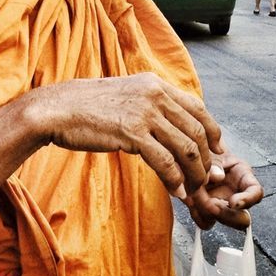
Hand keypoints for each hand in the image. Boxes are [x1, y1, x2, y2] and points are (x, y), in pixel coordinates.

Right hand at [29, 73, 222, 201]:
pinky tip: (176, 191)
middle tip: (208, 178)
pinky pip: (165, 161)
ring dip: (195, 173)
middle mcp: (155, 95)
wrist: (57, 109)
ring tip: (194, 189)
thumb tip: (168, 127)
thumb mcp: (125, 96)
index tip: (217, 151)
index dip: (213, 132)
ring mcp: (145, 113)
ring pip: (186, 148)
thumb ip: (149, 107)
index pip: (198, 107)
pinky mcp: (132, 133)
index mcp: (155, 84)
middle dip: (207, 158)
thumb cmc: (87, 107)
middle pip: (197, 130)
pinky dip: (175, 180)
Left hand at [184, 151, 262, 229]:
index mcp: (243, 178)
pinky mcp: (206, 212)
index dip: (248, 200)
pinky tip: (190, 199)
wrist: (192, 158)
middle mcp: (235, 196)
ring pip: (220, 221)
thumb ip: (215, 163)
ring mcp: (221, 207)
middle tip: (211, 204)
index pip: (256, 193)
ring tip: (194, 194)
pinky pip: (204, 222)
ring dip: (204, 210)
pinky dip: (195, 213)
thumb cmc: (207, 152)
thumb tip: (218, 176)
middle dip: (226, 215)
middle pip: (242, 219)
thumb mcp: (213, 152)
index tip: (233, 202)